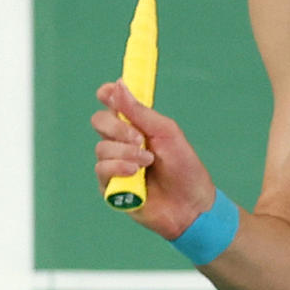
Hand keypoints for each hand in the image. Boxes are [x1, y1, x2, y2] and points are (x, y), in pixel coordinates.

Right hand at [92, 83, 221, 240]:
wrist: (190, 204)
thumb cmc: (183, 167)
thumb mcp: (166, 132)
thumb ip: (139, 111)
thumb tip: (118, 85)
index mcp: (136, 126)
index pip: (113, 105)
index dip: (107, 95)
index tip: (106, 92)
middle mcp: (122, 143)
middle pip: (100, 122)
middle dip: (117, 128)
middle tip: (139, 139)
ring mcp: (114, 165)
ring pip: (101, 148)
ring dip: (125, 152)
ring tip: (147, 162)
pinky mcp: (111, 187)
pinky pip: (101, 169)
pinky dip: (118, 168)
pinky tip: (135, 173)